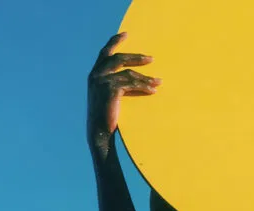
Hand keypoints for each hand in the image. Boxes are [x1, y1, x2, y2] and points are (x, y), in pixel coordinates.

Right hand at [87, 32, 161, 148]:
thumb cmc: (107, 117)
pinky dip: (143, 86)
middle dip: (136, 57)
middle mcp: (96, 75)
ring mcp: (101, 81)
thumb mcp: (111, 96)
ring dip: (145, 78)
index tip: (125, 34)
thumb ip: (117, 84)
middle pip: (118, 59)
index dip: (115, 42)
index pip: (105, 53)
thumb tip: (135, 78)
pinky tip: (153, 91)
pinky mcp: (109, 89)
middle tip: (151, 59)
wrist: (100, 132)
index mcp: (95, 74)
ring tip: (159, 82)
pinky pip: (130, 84)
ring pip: (128, 73)